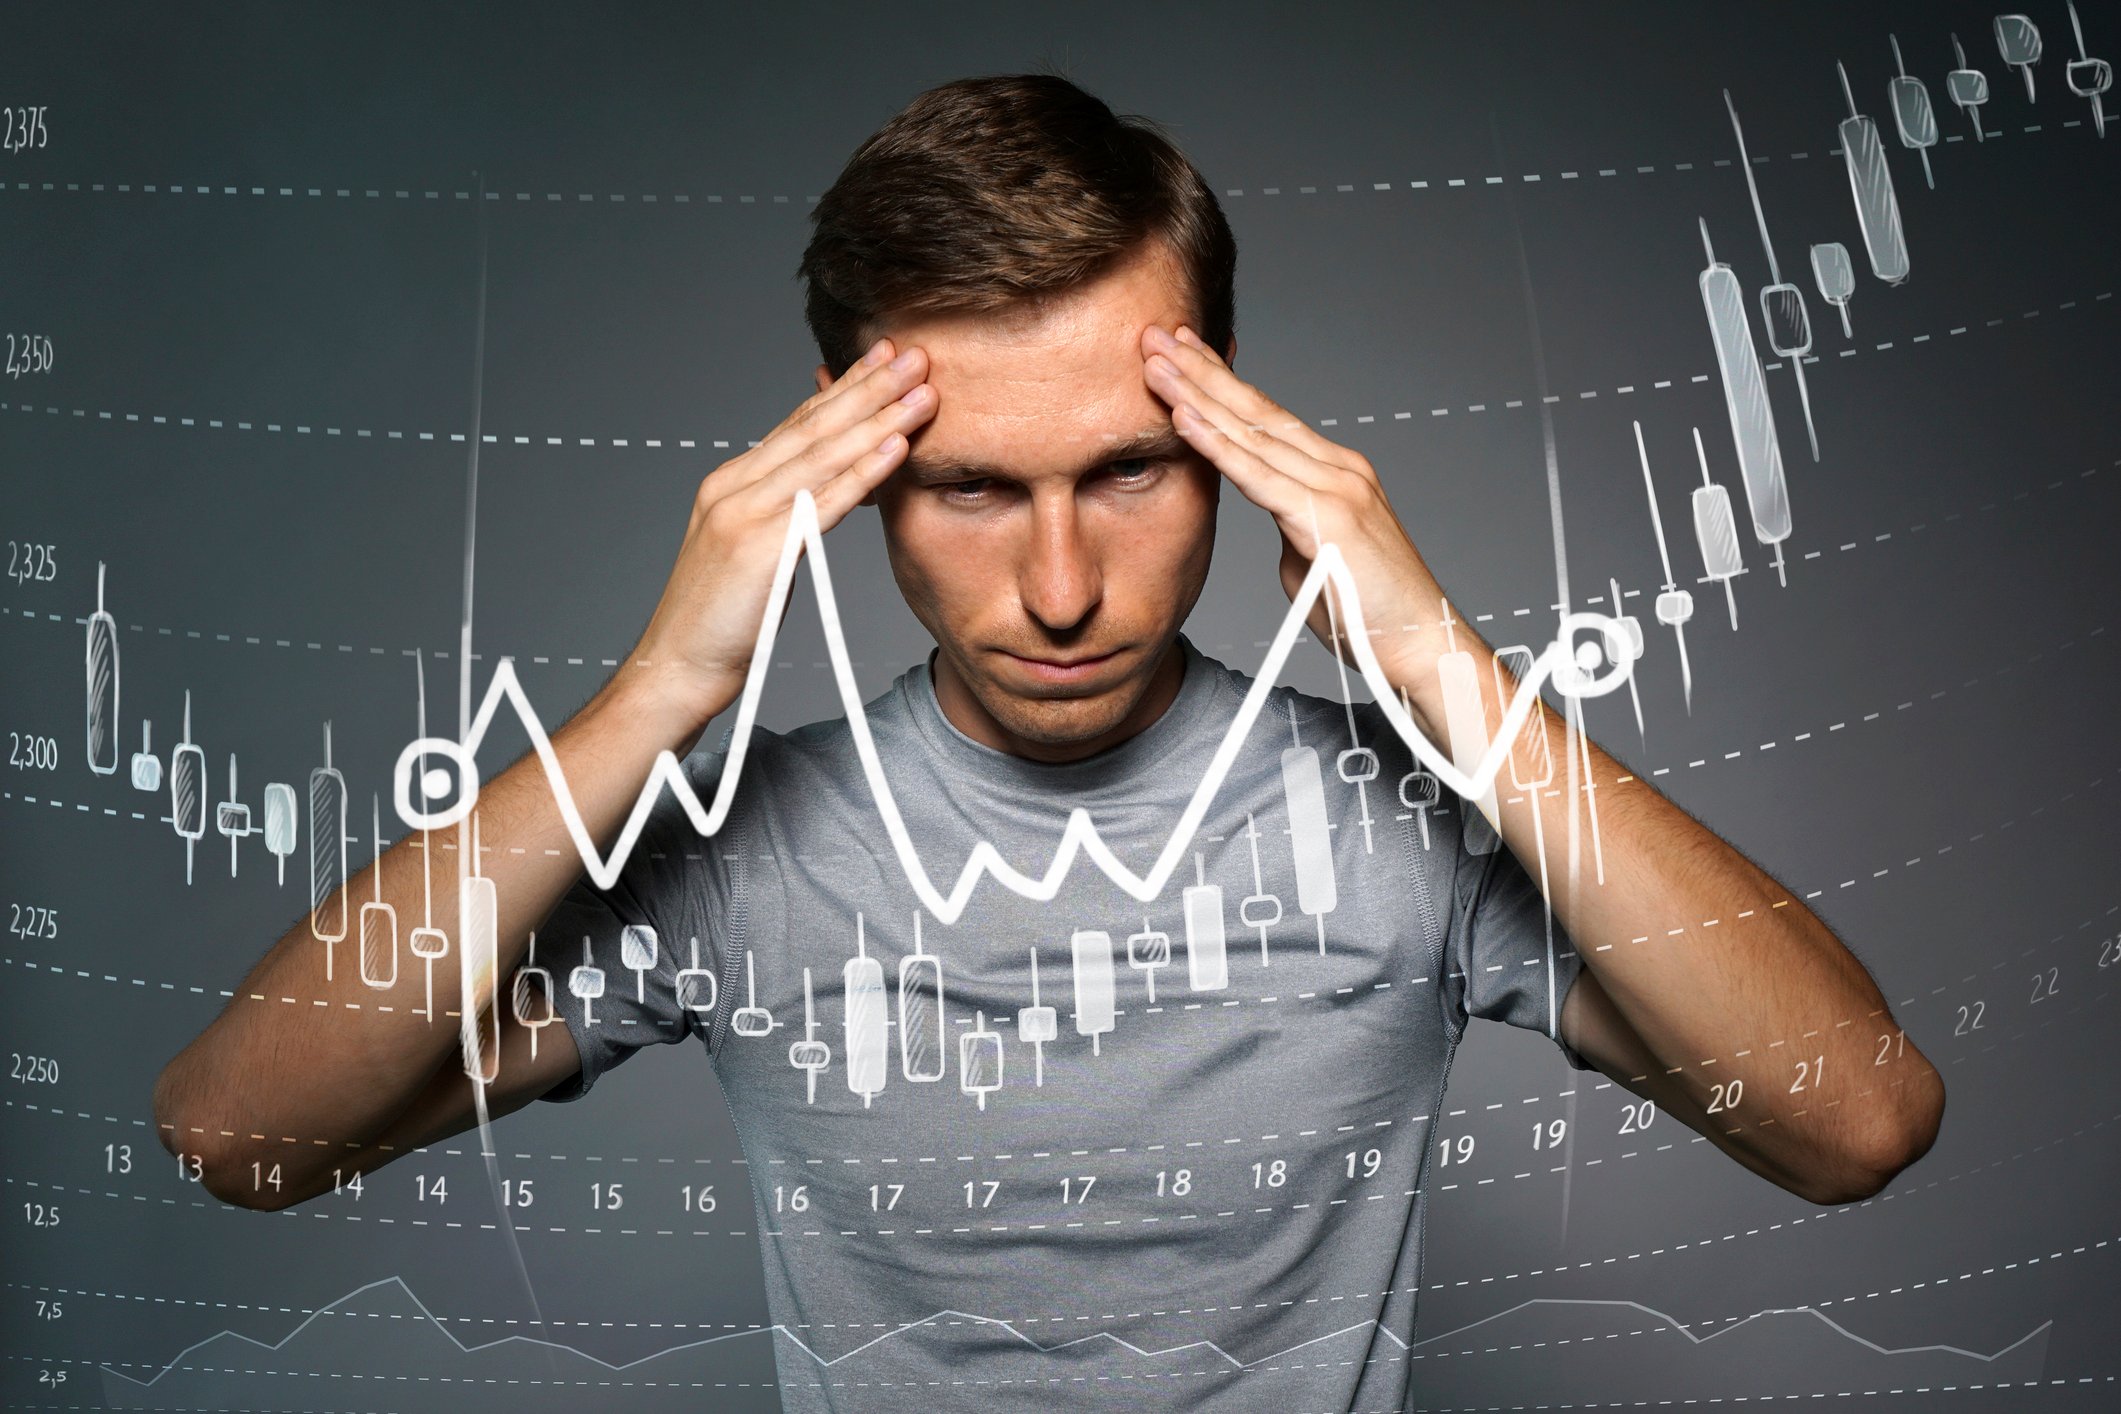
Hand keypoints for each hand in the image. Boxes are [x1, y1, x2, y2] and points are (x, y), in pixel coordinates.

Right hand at [620, 337, 937, 737]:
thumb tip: (837, 491)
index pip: (798, 424)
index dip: (845, 388)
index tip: (885, 359)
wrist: (677, 668)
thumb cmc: (721, 622)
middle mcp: (735, 486)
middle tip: (915, 353)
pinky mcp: (758, 546)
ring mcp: (744, 512)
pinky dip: (864, 470)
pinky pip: (824, 501)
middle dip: (869, 386)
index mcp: (732, 482)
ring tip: (922, 389)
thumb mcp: (757, 553)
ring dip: (879, 417)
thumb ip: (788, 515)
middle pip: (814, 425)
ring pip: (823, 453)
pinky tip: (897, 446)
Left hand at [1139, 323, 1468, 726]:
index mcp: (1334, 472)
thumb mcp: (1316, 561)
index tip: (1180, 352)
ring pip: (1252, 432)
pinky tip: (1183, 418)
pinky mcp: (1329, 517)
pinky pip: (1258, 475)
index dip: (1220, 381)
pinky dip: (1216, 444)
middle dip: (1200, 368)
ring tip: (1155, 362)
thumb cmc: (1371, 615)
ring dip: (1198, 394)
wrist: (1422, 647)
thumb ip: (1290, 532)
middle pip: (1255, 409)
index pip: (1265, 417)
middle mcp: (1338, 467)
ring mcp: (1337, 487)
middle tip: (1154, 333)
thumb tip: (1272, 528)